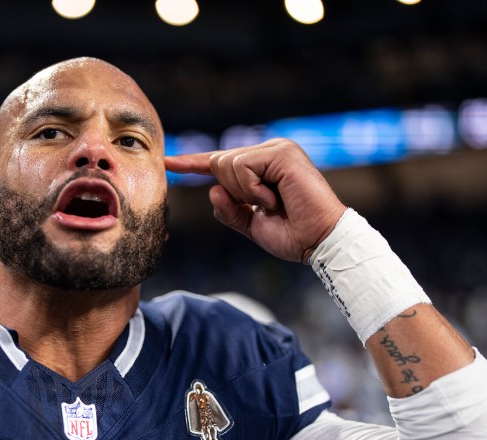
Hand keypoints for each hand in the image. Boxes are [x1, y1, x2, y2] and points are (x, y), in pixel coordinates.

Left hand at [165, 139, 346, 262]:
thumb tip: (213, 190)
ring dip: (244, 193)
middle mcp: (269, 151)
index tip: (168, 162)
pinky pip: (241, 166)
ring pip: (226, 163)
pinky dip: (252, 190)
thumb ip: (229, 210)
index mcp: (262, 166)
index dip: (192, 164)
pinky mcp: (282, 153)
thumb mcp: (251, 225)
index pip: (220, 162)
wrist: (319, 242)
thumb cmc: (292, 235)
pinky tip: (275, 199)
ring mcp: (277, 149)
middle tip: (264, 207)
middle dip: (233, 192)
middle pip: (218, 162)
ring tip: (273, 204)